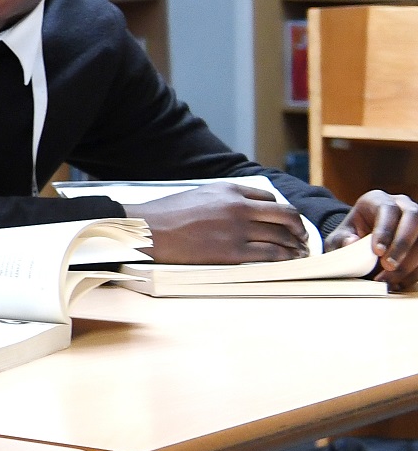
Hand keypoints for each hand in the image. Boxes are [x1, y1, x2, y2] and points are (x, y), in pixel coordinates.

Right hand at [131, 184, 314, 264]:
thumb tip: (245, 208)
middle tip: (302, 237)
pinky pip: (271, 254)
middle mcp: (239, 207)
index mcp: (229, 190)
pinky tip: (288, 260)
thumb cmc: (168, 214)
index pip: (269, 197)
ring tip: (299, 252)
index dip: (281, 210)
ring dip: (295, 245)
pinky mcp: (233, 252)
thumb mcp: (200, 194)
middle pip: (284, 214)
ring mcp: (238, 230)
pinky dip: (284, 257)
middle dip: (298, 226)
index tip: (285, 220)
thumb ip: (225, 198)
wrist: (149, 230)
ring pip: (282, 236)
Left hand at [326, 190, 417, 289]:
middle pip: (413, 219)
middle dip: (402, 245)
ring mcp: (417, 222)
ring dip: (410, 262)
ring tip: (391, 280)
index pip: (387, 209)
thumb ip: (341, 240)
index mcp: (378, 200)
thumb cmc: (350, 236)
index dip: (385, 230)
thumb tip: (350, 242)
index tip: (377, 251)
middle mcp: (403, 206)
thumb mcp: (339, 237)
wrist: (361, 241)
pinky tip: (400, 283)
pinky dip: (415, 271)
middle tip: (388, 267)